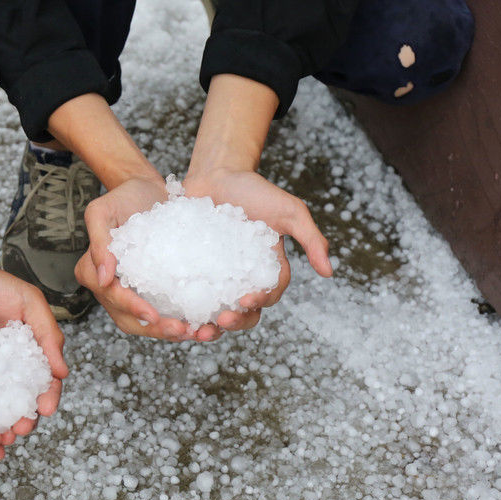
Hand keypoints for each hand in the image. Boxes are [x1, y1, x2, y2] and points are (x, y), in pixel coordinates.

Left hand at [0, 262, 68, 451]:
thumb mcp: (29, 301)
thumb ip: (48, 332)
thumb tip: (63, 372)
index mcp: (30, 357)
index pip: (45, 384)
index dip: (48, 399)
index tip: (46, 410)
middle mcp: (6, 372)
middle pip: (18, 405)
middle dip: (21, 423)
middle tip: (16, 432)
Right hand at [75, 177, 209, 341]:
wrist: (148, 191)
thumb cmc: (123, 197)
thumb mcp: (102, 211)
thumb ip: (98, 242)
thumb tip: (101, 279)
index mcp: (92, 272)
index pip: (112, 297)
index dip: (132, 309)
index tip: (153, 316)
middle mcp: (109, 287)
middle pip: (129, 319)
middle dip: (155, 329)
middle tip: (182, 330)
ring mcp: (131, 291)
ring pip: (147, 322)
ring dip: (169, 332)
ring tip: (195, 332)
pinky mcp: (152, 289)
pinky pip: (164, 310)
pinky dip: (180, 319)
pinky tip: (200, 323)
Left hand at [181, 168, 332, 330]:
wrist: (217, 172)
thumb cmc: (256, 190)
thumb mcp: (289, 211)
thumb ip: (311, 239)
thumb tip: (329, 273)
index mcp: (267, 268)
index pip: (268, 294)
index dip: (259, 302)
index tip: (245, 300)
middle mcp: (242, 277)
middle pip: (243, 311)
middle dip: (234, 322)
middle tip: (219, 320)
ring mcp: (215, 275)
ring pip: (215, 308)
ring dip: (207, 323)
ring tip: (195, 327)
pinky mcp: (191, 268)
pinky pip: (187, 291)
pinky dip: (182, 303)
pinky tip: (172, 308)